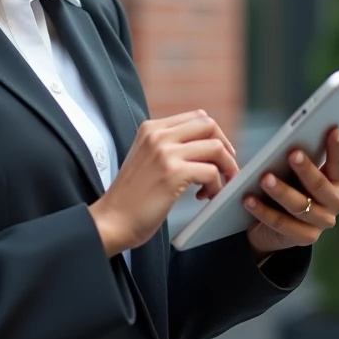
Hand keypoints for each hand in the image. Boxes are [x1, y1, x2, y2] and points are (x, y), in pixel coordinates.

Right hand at [89, 111, 239, 256]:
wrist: (112, 221)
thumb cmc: (131, 198)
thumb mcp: (146, 158)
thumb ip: (168, 146)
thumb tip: (205, 147)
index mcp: (151, 128)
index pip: (197, 117)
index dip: (214, 136)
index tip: (218, 156)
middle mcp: (158, 135)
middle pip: (209, 125)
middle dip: (225, 147)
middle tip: (226, 169)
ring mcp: (165, 152)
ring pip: (215, 147)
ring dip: (225, 169)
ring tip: (216, 187)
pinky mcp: (173, 173)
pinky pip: (211, 172)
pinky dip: (216, 186)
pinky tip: (204, 197)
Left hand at [244, 128, 338, 258]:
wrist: (275, 228)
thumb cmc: (288, 187)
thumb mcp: (294, 173)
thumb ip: (298, 161)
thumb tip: (291, 139)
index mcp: (336, 182)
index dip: (337, 147)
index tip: (332, 129)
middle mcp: (334, 204)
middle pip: (320, 186)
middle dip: (305, 169)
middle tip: (292, 153)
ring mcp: (321, 223)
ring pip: (300, 206)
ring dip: (281, 191)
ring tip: (264, 178)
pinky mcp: (305, 238)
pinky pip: (281, 223)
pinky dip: (263, 211)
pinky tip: (248, 199)